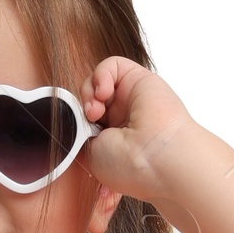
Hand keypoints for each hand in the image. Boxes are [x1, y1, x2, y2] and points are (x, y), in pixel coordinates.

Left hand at [79, 56, 195, 203]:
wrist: (156, 160)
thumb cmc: (129, 167)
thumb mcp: (92, 156)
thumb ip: (81, 133)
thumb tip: (77, 117)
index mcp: (113, 139)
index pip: (87, 119)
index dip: (78, 121)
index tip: (79, 135)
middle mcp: (123, 118)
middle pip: (90, 97)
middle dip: (83, 106)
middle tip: (89, 120)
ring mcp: (132, 99)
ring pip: (98, 81)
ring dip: (90, 91)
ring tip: (96, 109)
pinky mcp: (140, 80)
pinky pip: (112, 65)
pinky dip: (101, 74)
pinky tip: (104, 92)